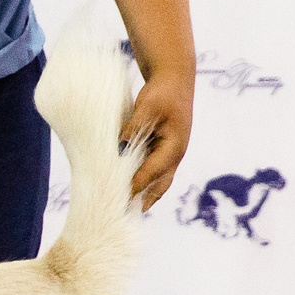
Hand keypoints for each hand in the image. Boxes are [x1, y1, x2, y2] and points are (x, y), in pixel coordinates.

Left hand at [124, 66, 193, 210]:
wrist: (174, 79)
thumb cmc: (162, 92)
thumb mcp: (147, 107)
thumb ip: (134, 128)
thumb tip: (120, 149)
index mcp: (175, 146)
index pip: (153, 172)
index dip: (136, 185)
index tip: (120, 197)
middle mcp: (175, 154)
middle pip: (160, 184)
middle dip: (145, 200)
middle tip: (126, 215)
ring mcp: (171, 152)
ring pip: (158, 179)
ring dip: (145, 193)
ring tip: (127, 208)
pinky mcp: (163, 148)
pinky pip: (154, 169)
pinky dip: (144, 180)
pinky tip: (130, 186)